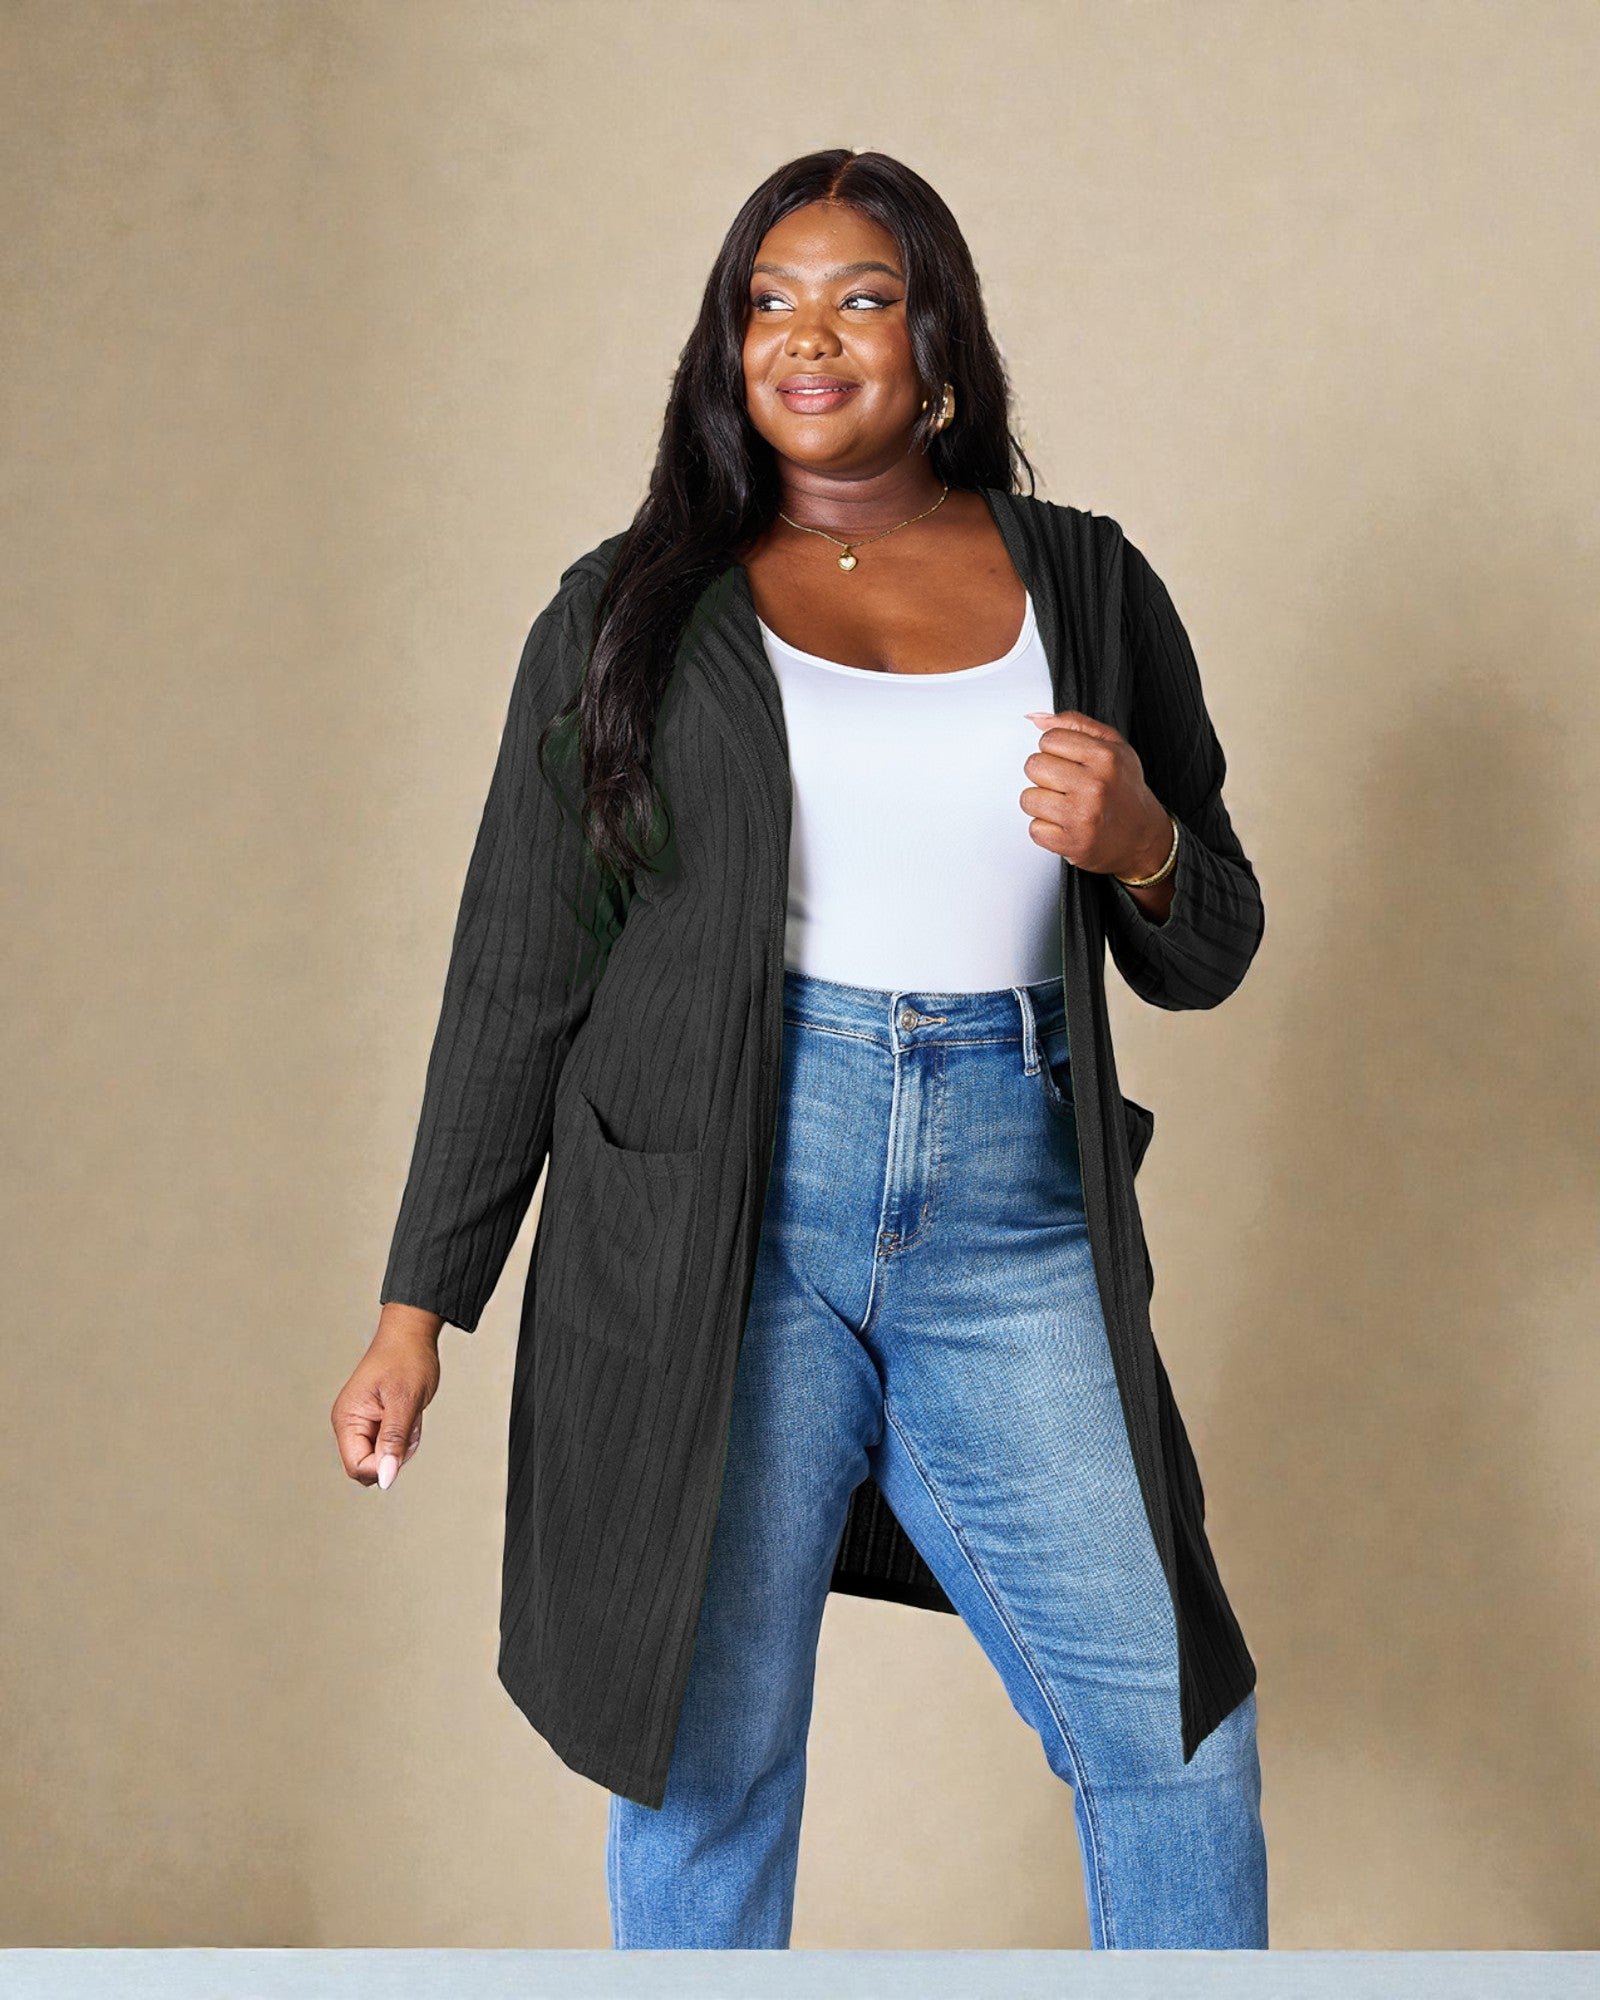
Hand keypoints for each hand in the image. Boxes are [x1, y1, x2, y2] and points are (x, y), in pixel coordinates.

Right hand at [330, 1307, 441, 1490]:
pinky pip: (391, 1445)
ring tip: (409, 1414)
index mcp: (347, 1419)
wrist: (411, 1336)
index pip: (357, 1467)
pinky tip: (409, 1414)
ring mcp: (362, 1424)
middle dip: (394, 1454)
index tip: (403, 1443)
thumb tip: (385, 1477)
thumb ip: (394, 1441)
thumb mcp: (405, 1401)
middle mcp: (349, 1424)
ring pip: (383, 1458)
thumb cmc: (406, 1359)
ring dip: (403, 1443)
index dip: (382, 1465)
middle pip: (369, 1466)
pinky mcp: (375, 1422)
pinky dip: (405, 1436)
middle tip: (408, 1424)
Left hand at [1021, 709, 1171, 878]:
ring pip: (1028, 798)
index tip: (1069, 762)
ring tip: (1064, 806)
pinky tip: (1065, 825)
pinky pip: (1034, 829)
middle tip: (1065, 785)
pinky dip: (1046, 829)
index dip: (1055, 750)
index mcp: (1106, 757)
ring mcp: (1083, 817)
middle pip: (1034, 766)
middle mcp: (1095, 786)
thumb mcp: (1113, 746)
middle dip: (1045, 775)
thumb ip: (1075, 724)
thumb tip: (1035, 718)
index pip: (1049, 739)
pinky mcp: (1073, 843)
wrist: (1143, 837)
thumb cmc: (1123, 788)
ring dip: (1041, 803)